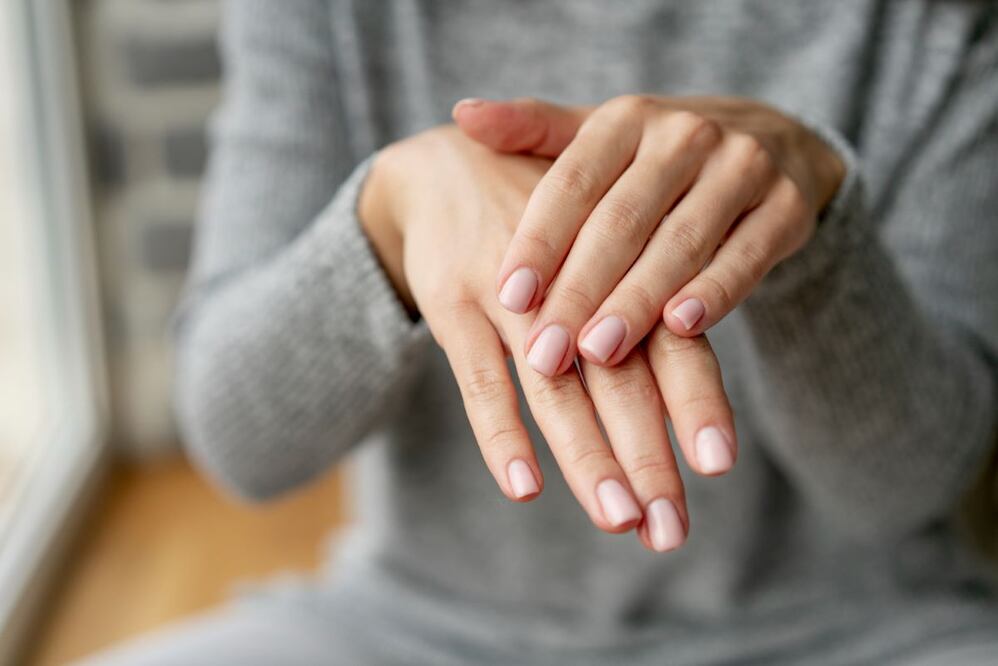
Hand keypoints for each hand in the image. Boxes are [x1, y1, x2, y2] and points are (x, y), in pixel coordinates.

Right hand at [359, 126, 737, 550]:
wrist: (444, 162)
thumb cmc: (540, 222)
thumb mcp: (595, 250)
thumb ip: (636, 313)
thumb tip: (682, 407)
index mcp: (622, 266)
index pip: (670, 344)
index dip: (694, 404)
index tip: (718, 468)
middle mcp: (574, 281)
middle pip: (620, 380)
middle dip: (647, 458)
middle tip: (671, 531)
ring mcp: (509, 294)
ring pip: (554, 388)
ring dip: (588, 457)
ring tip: (619, 520)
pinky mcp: (452, 303)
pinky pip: (477, 379)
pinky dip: (500, 433)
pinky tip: (524, 486)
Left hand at [452, 95, 844, 374]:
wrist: (770, 142)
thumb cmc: (655, 158)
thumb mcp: (598, 137)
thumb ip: (534, 132)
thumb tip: (464, 114)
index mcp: (626, 119)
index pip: (572, 182)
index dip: (539, 241)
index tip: (507, 296)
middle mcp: (684, 135)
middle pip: (621, 221)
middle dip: (580, 290)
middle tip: (546, 350)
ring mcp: (742, 167)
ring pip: (680, 243)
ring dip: (637, 301)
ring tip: (598, 352)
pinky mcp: (786, 206)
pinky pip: (745, 256)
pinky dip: (714, 292)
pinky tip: (680, 328)